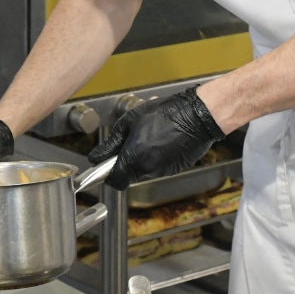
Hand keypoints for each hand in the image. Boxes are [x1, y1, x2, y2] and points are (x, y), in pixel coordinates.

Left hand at [88, 88, 224, 190]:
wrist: (197, 115)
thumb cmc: (166, 112)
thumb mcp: (130, 120)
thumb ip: (112, 142)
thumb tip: (97, 156)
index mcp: (134, 157)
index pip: (114, 181)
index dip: (108, 174)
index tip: (106, 164)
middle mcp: (148, 169)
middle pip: (128, 176)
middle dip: (125, 163)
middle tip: (130, 142)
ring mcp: (163, 171)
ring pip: (143, 172)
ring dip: (141, 160)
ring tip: (149, 137)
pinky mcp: (174, 169)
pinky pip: (158, 168)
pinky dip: (156, 158)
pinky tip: (162, 141)